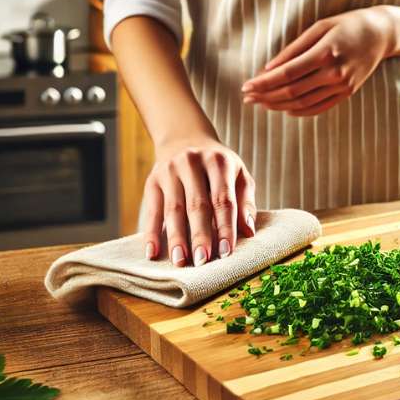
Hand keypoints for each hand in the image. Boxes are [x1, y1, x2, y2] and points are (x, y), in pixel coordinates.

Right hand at [139, 136, 256, 265]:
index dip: (225, 227)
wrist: (185, 138)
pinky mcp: (152, 180)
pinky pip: (151, 209)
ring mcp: (170, 171)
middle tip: (203, 261)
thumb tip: (249, 231)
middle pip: (197, 205)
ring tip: (180, 261)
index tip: (226, 252)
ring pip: (173, 209)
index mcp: (218, 162)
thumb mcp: (238, 174)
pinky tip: (152, 252)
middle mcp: (192, 163)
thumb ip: (245, 201)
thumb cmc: (218, 165)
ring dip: (176, 238)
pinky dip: (151, 232)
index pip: (223, 200)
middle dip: (200, 235)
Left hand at [241, 7, 394, 115]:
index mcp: (325, 52)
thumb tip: (269, 68)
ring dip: (278, 105)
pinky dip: (299, 111)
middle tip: (247, 97)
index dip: (264, 82)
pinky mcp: (347, 93)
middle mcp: (334, 73)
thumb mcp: (320, 27)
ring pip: (303, 103)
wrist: (381, 35)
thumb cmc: (348, 24)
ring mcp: (342, 86)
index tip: (246, 85)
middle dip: (266, 96)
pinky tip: (284, 109)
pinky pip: (319, 108)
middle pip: (292, 91)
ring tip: (260, 104)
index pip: (287, 74)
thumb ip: (294, 48)